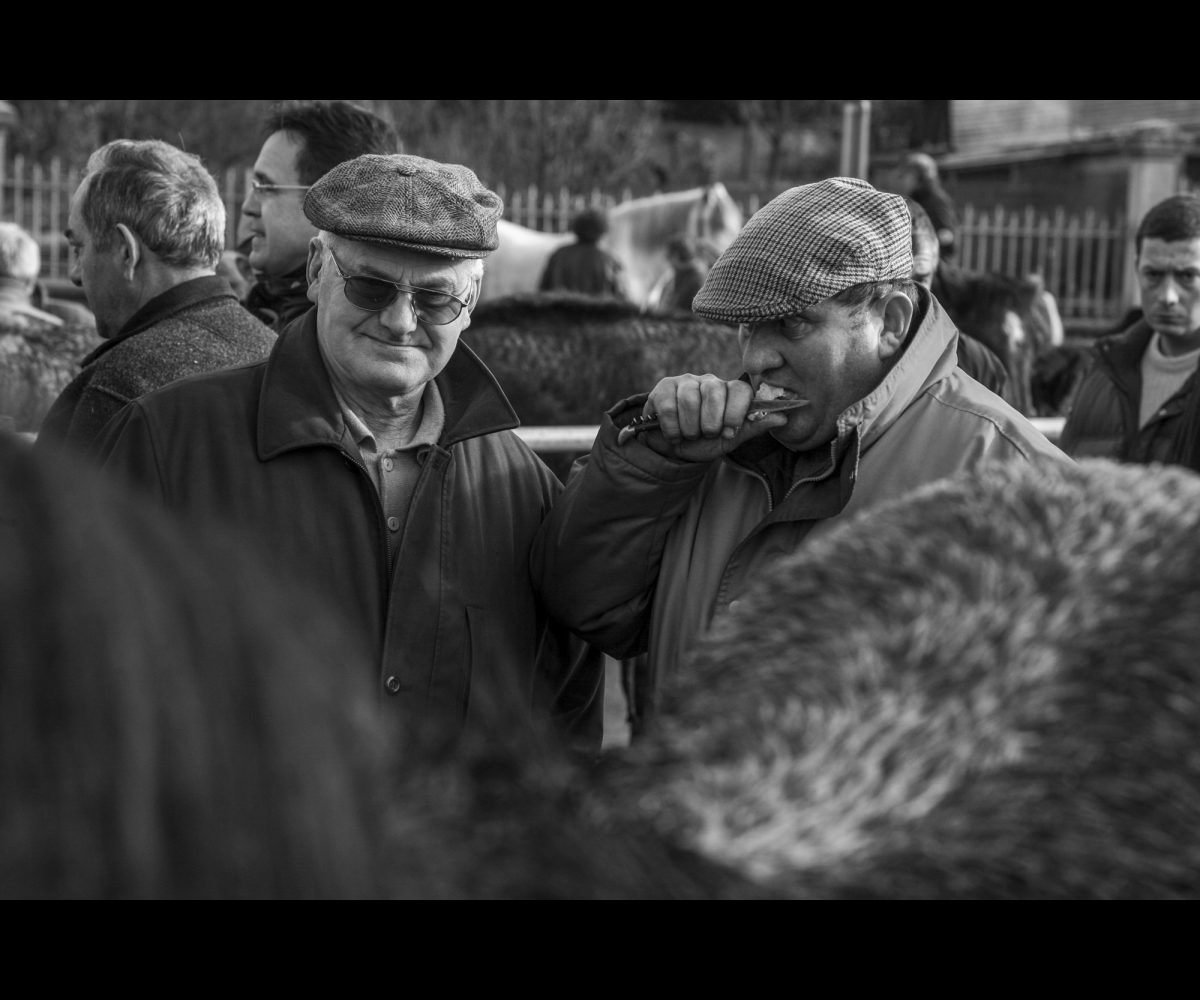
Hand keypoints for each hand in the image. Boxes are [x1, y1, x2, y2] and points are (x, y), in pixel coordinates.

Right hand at [637, 374, 787, 461]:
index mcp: (729, 391)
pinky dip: (672, 428)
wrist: (671, 450)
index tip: (729, 433)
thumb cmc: (703, 443)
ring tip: (689, 435)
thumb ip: (753, 427)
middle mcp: (709, 381)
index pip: (740, 390)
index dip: (736, 413)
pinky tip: (674, 434)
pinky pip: (668, 406)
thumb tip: (784, 418)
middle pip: (715, 393)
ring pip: (690, 400)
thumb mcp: (729, 440)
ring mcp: (685, 382)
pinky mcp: (663, 388)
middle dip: (710, 423)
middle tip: (706, 434)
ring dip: (689, 428)